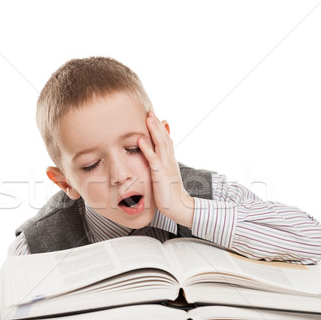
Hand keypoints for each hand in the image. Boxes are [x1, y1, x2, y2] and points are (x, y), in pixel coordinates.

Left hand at [138, 111, 193, 227]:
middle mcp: (170, 160)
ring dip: (154, 130)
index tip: (156, 118)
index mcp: (170, 161)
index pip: (167, 141)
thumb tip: (156, 163)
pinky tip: (140, 140)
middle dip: (157, 124)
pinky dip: (147, 148)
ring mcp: (166, 166)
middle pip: (165, 138)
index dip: (162, 129)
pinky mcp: (160, 174)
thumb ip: (162, 168)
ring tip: (148, 118)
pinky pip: (153, 159)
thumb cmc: (171, 195)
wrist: (180, 207)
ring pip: (161, 143)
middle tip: (150, 112)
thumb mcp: (167, 178)